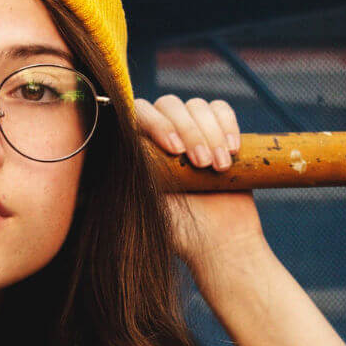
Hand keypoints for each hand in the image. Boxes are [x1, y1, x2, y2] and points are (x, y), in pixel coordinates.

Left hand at [133, 95, 266, 274]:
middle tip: (201, 164)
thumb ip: (133, 173)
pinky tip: (232, 151)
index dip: (156, 124)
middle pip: (169, 104)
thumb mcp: (147, 202)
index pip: (138, 113)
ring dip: (211, 133)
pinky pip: (221, 108)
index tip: (174, 151)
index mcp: (139, 149)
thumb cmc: (179, 229)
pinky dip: (228, 125)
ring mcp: (190, 130)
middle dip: (189, 131)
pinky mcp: (218, 131)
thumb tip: (113, 147)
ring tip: (218, 167)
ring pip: (196, 105)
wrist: (220, 241)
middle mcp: (161, 135)